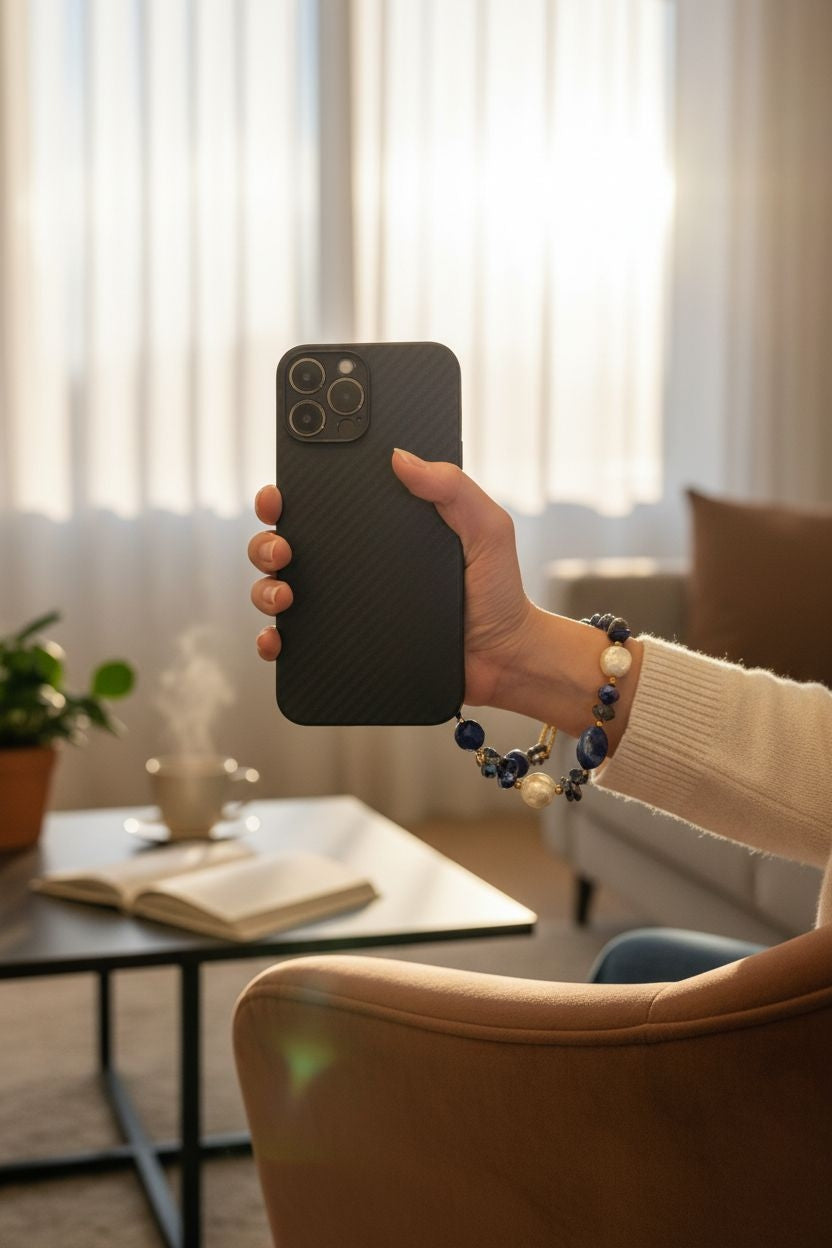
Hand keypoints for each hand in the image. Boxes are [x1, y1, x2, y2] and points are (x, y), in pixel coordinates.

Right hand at [247, 454, 535, 705]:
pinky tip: (279, 639)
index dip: (286, 495)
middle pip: (284, 546)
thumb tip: (401, 456)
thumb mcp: (485, 529)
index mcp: (378, 530)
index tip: (278, 493)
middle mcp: (353, 567)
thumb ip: (453, 488)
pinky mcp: (345, 647)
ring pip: (277, 591)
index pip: (320, 504)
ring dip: (263, 588)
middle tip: (282, 547)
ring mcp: (345, 608)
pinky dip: (274, 641)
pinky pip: (295, 644)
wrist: (504, 657)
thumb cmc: (497, 590)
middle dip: (266, 541)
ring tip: (286, 593)